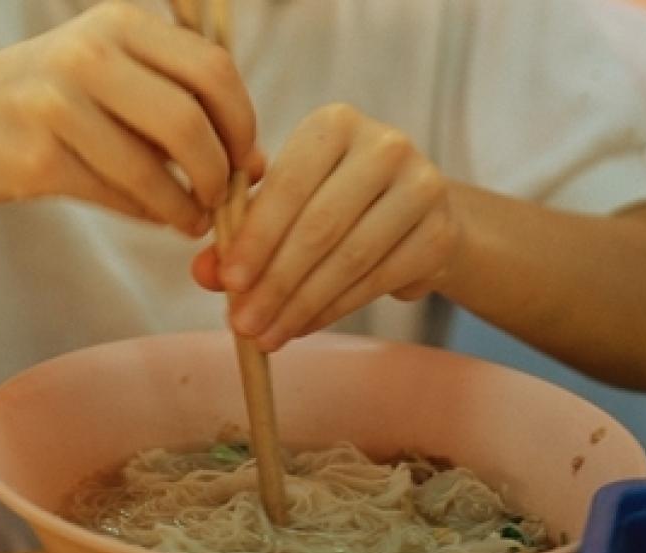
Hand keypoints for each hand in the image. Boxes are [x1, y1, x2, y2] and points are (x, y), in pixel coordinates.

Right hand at [0, 1, 261, 235]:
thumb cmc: (49, 99)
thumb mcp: (113, 77)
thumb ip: (182, 107)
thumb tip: (257, 164)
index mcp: (119, 23)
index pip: (213, 69)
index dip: (242, 122)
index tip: (244, 157)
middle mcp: (87, 52)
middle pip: (189, 120)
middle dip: (218, 170)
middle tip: (222, 195)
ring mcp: (56, 103)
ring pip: (152, 168)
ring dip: (185, 205)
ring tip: (192, 218)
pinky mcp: (36, 157)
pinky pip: (116, 195)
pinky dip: (149, 213)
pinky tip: (158, 216)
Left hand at [192, 103, 462, 348]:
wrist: (410, 208)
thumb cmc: (329, 198)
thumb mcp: (280, 204)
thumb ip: (238, 232)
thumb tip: (205, 272)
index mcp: (334, 123)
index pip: (288, 184)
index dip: (256, 237)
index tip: (229, 281)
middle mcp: (384, 145)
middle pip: (320, 226)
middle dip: (275, 282)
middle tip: (242, 323)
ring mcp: (422, 186)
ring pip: (349, 259)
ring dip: (300, 305)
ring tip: (266, 336)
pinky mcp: (440, 232)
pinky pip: (377, 281)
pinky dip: (332, 310)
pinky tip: (301, 327)